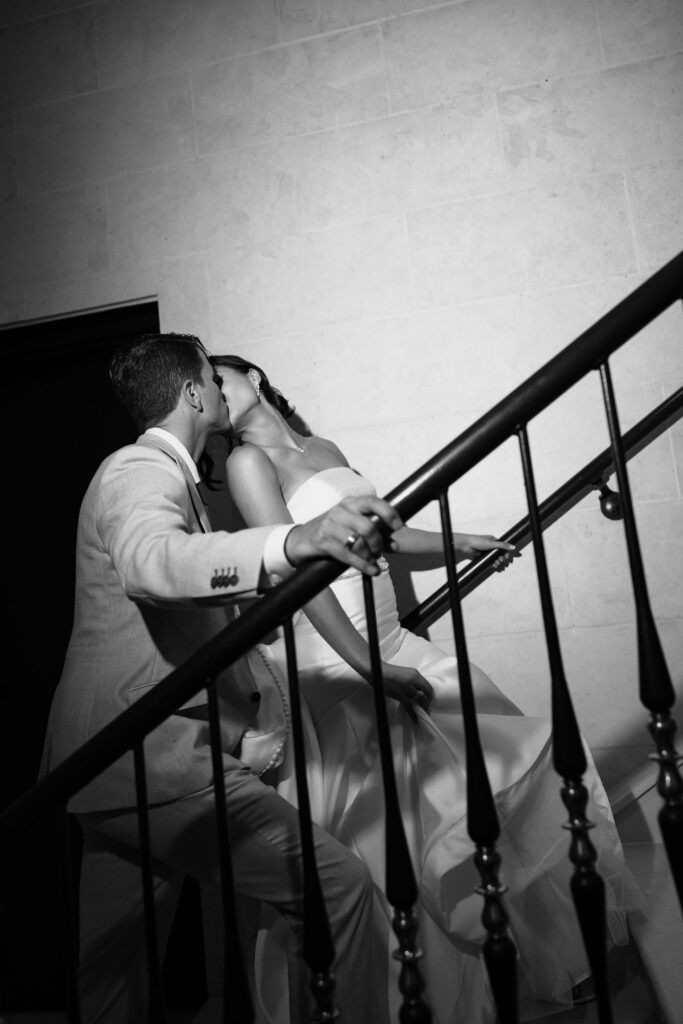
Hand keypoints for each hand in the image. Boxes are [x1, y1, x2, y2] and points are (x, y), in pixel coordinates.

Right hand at [285, 495, 401, 574]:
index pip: (373, 502)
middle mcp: (340, 510)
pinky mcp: (322, 541)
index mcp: (350, 502)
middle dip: (378, 543)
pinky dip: (363, 565)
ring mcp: (329, 525)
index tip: (399, 526)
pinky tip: (372, 570)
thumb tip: (395, 545)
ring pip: (358, 542)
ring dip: (370, 555)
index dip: (389, 513)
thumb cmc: (333, 531)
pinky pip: (348, 555)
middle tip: (379, 551)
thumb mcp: (351, 525)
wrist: (300, 539)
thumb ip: (374, 531)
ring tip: (373, 560)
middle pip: (367, 527)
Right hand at [374, 664, 433, 721]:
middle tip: (426, 709)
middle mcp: (413, 680)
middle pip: (427, 693)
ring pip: (420, 700)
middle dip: (428, 703)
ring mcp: (407, 687)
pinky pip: (409, 706)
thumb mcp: (405, 674)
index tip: (428, 701)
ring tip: (420, 714)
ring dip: (421, 709)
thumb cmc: (388, 672)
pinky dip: (413, 714)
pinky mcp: (400, 694)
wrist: (377, 671)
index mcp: (415, 674)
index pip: (429, 686)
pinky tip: (413, 718)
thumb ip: (412, 681)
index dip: (430, 696)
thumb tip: (415, 691)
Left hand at [456, 534, 519, 571]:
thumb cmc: (478, 541)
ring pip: (494, 557)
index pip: (503, 546)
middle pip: (499, 553)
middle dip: (501, 558)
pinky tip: (493, 566)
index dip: (506, 552)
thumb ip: (503, 545)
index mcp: (494, 540)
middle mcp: (490, 545)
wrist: (466, 545)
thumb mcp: (492, 543)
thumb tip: (513, 547)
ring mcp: (486, 551)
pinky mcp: (482, 556)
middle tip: (501, 561)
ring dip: (497, 561)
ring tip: (497, 564)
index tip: (507, 557)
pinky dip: (492, 563)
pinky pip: (489, 560)